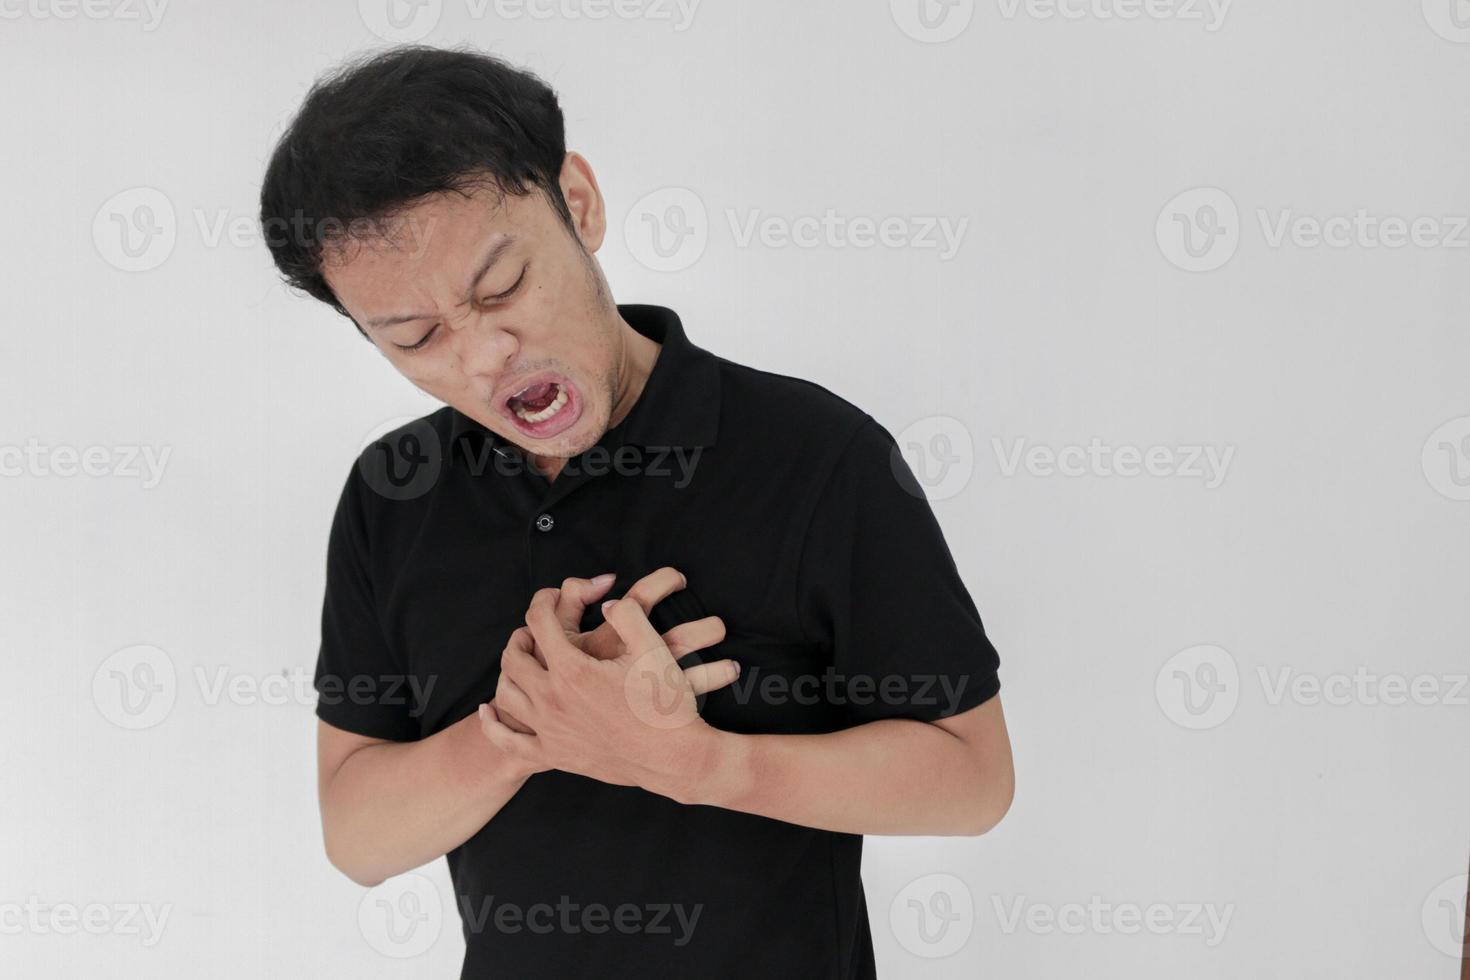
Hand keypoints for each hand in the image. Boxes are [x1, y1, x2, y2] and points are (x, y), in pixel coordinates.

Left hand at [479, 589, 726, 797]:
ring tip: (524, 663)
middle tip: (538, 632)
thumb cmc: (665, 703)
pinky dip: (493, 723)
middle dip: (522, 636)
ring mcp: (550, 730)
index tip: (552, 597)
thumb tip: (605, 603)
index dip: (542, 601)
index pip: (539, 622)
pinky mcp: (553, 755)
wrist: (674, 758)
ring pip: (506, 694)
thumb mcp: (652, 648)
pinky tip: (489, 710)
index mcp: (574, 670)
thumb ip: (627, 614)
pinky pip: (507, 742)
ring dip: (509, 672)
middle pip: (514, 657)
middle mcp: (553, 699)